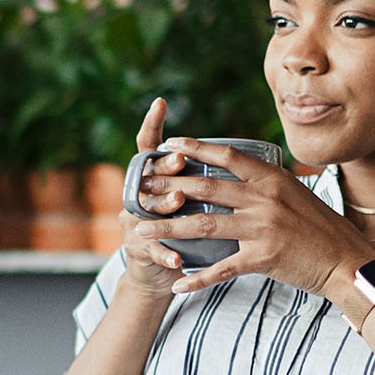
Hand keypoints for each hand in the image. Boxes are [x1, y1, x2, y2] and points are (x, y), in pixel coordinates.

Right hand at [118, 99, 190, 299]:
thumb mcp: (193, 202)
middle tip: (179, 160)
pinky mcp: (140, 250)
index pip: (149, 146)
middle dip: (165, 166)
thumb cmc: (183, 230)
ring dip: (163, 206)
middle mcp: (139, 195)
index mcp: (154, 179)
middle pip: (148, 175)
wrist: (159, 272)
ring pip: (146, 210)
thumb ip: (205, 180)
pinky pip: (152, 251)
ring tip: (178, 202)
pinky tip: (177, 259)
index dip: (152, 124)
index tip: (161, 102)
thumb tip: (238, 154)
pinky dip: (165, 253)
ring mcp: (135, 222)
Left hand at [132, 137, 374, 298]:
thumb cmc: (321, 228)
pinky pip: (221, 268)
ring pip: (203, 225)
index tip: (168, 143)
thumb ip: (266, 184)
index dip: (195, 147)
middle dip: (168, 187)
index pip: (227, 155)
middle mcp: (264, 198)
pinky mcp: (262, 257)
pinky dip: (197, 277)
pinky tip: (178, 283)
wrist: (346, 262)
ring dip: (168, 228)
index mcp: (272, 178)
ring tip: (141, 232)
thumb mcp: (295, 194)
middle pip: (205, 187)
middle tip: (141, 187)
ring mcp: (262, 228)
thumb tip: (239, 170)